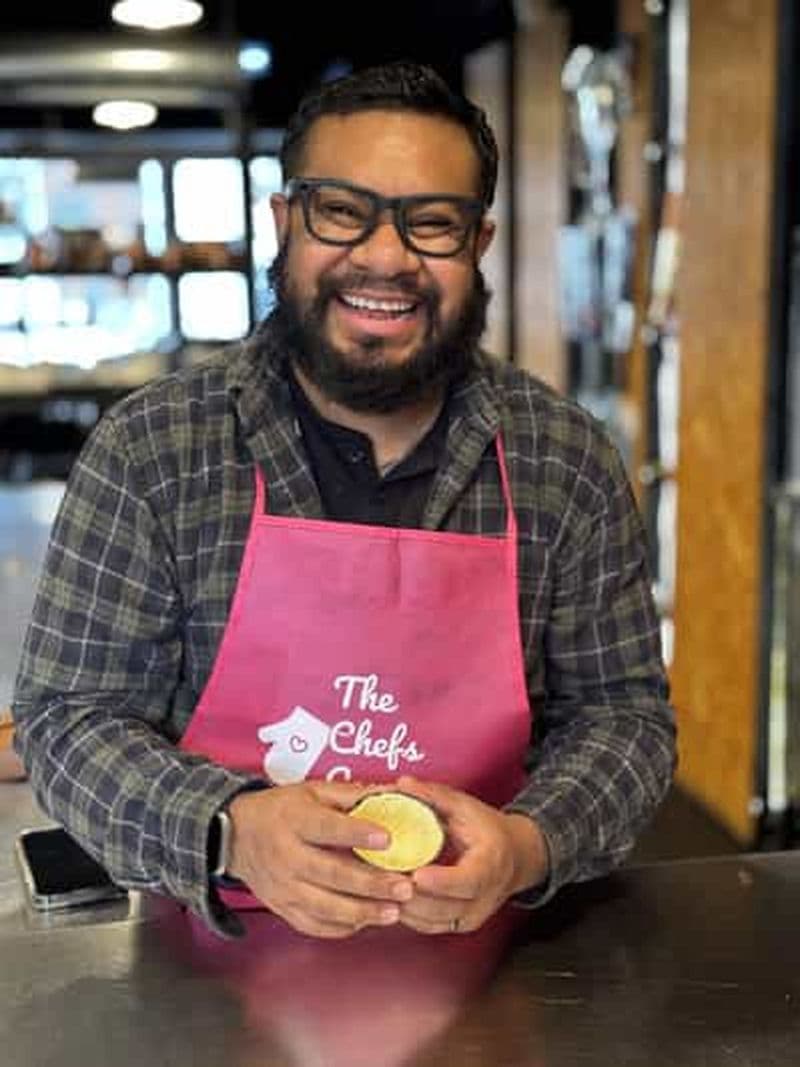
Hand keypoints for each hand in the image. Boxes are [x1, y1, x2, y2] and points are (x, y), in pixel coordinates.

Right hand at [227, 781, 414, 937]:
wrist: (236, 835)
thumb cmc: (281, 810)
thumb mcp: (311, 790)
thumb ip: (350, 794)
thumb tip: (392, 794)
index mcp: (294, 820)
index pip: (327, 828)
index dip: (358, 834)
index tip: (388, 839)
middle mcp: (286, 855)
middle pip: (331, 874)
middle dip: (371, 884)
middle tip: (404, 887)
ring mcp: (283, 886)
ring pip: (325, 906)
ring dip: (362, 912)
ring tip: (393, 912)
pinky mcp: (281, 907)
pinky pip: (313, 924)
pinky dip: (341, 927)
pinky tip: (365, 922)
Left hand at [393, 776, 548, 934]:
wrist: (516, 857)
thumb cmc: (489, 830)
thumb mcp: (466, 807)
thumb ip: (434, 796)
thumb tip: (403, 784)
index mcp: (490, 865)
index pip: (468, 881)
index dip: (441, 881)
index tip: (416, 874)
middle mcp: (485, 897)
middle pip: (445, 907)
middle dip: (411, 895)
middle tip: (381, 878)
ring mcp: (473, 916)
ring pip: (434, 922)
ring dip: (405, 907)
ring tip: (379, 887)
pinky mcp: (460, 925)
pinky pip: (430, 927)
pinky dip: (408, 915)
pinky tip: (389, 898)